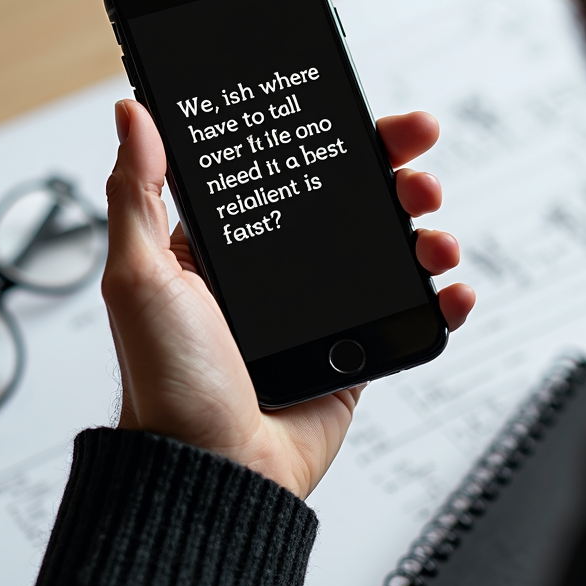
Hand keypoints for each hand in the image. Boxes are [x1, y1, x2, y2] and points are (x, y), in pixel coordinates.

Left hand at [102, 100, 474, 499]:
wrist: (212, 472)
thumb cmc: (167, 382)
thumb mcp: (139, 276)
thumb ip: (138, 192)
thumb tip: (133, 113)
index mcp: (231, 245)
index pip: (291, 170)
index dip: (333, 138)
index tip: (367, 116)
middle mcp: (280, 272)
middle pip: (353, 203)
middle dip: (395, 173)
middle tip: (417, 165)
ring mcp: (323, 312)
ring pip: (390, 252)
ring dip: (425, 231)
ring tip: (432, 237)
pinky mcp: (355, 351)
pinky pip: (409, 314)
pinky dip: (441, 297)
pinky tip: (452, 286)